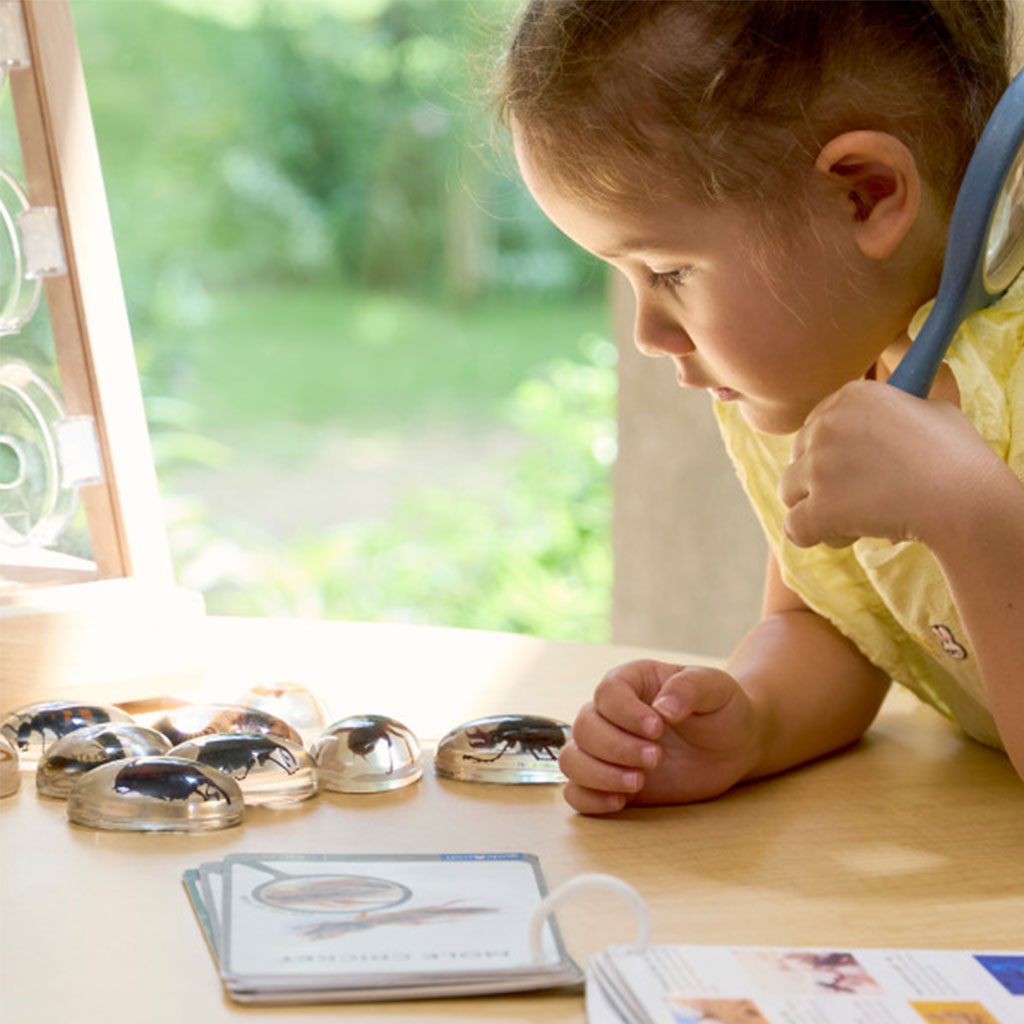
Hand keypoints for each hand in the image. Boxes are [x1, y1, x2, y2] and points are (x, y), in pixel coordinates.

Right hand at [559, 659, 760, 813]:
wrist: (733, 746)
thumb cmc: (721, 709)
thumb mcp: (715, 687)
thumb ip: (689, 688)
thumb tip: (663, 708)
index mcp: (631, 683)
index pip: (607, 692)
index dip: (625, 712)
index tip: (657, 728)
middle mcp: (611, 714)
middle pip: (584, 727)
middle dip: (617, 747)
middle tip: (656, 758)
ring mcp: (608, 750)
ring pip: (572, 759)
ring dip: (599, 774)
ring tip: (638, 782)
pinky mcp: (610, 781)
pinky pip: (576, 791)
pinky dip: (589, 799)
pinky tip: (621, 801)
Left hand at [779, 380, 996, 548]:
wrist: (966, 499)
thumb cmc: (958, 457)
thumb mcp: (933, 408)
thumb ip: (900, 403)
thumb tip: (899, 394)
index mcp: (852, 396)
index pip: (814, 425)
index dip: (830, 452)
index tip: (854, 468)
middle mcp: (828, 424)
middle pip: (798, 458)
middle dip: (819, 480)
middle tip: (857, 497)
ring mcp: (820, 466)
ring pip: (789, 491)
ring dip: (812, 506)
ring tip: (848, 518)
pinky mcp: (820, 506)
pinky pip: (793, 527)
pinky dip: (809, 536)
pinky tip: (836, 536)